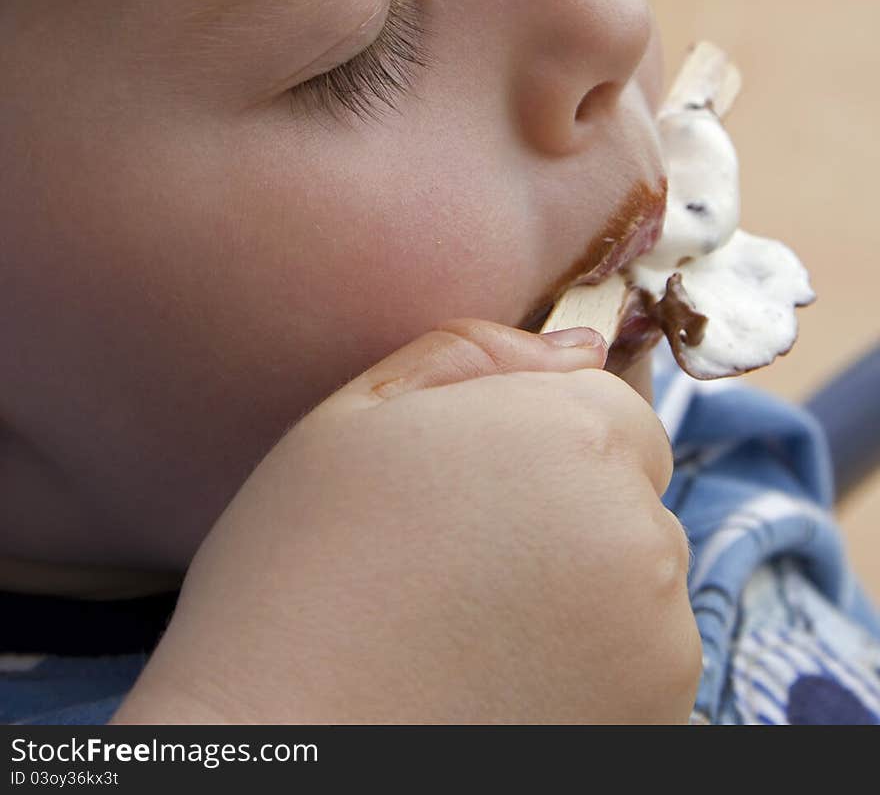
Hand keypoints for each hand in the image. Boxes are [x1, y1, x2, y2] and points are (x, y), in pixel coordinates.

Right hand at [112, 322, 699, 724]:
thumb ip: (475, 353)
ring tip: (470, 631)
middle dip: (568, 512)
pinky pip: (638, 669)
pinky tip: (496, 685)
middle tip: (458, 562)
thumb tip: (582, 346)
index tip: (477, 490)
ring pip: (638, 586)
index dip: (546, 442)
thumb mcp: (357, 416)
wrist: (280, 747)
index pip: (615, 411)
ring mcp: (659, 644)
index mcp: (573, 434)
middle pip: (631, 496)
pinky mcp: (656, 726)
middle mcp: (641, 535)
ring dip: (583, 594)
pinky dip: (590, 672)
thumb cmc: (297, 577)